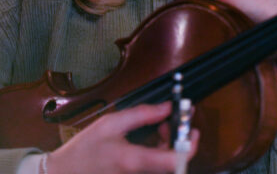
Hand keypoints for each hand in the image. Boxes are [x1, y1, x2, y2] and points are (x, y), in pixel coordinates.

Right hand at [45, 102, 198, 173]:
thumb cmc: (85, 150)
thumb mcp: (111, 124)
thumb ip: (142, 114)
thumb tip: (167, 108)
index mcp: (134, 161)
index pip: (176, 160)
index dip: (190, 145)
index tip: (191, 128)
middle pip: (176, 163)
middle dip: (180, 140)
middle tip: (171, 121)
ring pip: (168, 166)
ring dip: (171, 146)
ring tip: (159, 127)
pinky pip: (158, 168)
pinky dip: (161, 154)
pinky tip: (152, 140)